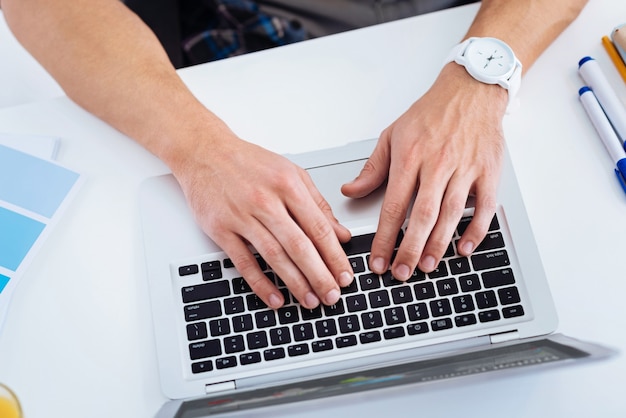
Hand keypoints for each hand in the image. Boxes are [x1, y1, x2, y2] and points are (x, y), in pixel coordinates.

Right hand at [172, 127, 353, 309]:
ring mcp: (242, 216)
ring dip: (295, 283)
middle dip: (320, 275)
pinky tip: (275, 298)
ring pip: (274, 256)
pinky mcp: (221, 229)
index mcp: (288, 186)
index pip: (319, 228)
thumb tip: (340, 234)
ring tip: (310, 300)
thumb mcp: (291, 173)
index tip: (345, 275)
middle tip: (332, 296)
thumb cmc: (249, 162)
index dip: (335, 256)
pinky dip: (260, 283)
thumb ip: (318, 204)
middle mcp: (266, 201)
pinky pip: (243, 262)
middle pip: (299, 246)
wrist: (205, 152)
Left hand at [342, 63, 506, 279]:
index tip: (378, 259)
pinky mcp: (488, 172)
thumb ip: (372, 168)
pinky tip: (464, 248)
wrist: (470, 91)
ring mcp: (465, 169)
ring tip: (426, 267)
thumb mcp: (392, 135)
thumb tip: (350, 191)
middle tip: (401, 273)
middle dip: (410, 249)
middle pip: (422, 216)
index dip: (385, 237)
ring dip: (438, 245)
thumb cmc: (430, 114)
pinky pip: (485, 207)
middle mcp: (437, 164)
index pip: (393, 206)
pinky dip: (476, 230)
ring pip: (451, 215)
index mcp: (410, 157)